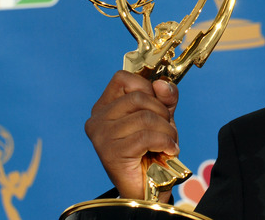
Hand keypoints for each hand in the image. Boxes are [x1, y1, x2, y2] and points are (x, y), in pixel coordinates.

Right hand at [85, 70, 179, 201]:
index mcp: (104, 106)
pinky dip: (165, 142)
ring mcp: (101, 136)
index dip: (146, 87)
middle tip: (166, 129)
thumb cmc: (152, 149)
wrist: (148, 186)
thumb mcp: (162, 116)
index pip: (123, 78)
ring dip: (167, 130)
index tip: (158, 105)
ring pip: (145, 117)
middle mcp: (97, 119)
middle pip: (138, 97)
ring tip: (167, 142)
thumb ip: (164, 97)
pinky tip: (168, 150)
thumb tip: (162, 84)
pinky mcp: (111, 153)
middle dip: (162, 112)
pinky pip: (147, 136)